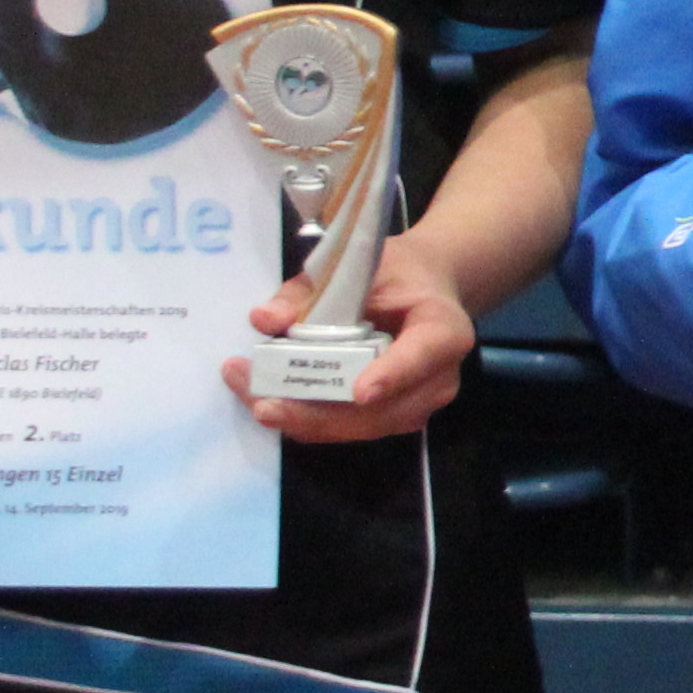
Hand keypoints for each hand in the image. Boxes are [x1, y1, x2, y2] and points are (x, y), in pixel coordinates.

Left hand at [222, 235, 478, 441]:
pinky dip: (304, 418)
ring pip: (359, 427)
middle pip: (382, 411)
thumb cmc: (392, 273)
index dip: (393, 375)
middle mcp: (437, 379)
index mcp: (443, 329)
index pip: (422, 356)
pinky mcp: (391, 419)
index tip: (361, 392)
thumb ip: (309, 291)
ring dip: (301, 419)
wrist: (422, 290)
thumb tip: (264, 319)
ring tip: (249, 396)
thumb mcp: (353, 265)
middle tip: (264, 403)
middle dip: (318, 413)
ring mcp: (417, 406)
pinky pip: (347, 428)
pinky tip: (264, 399)